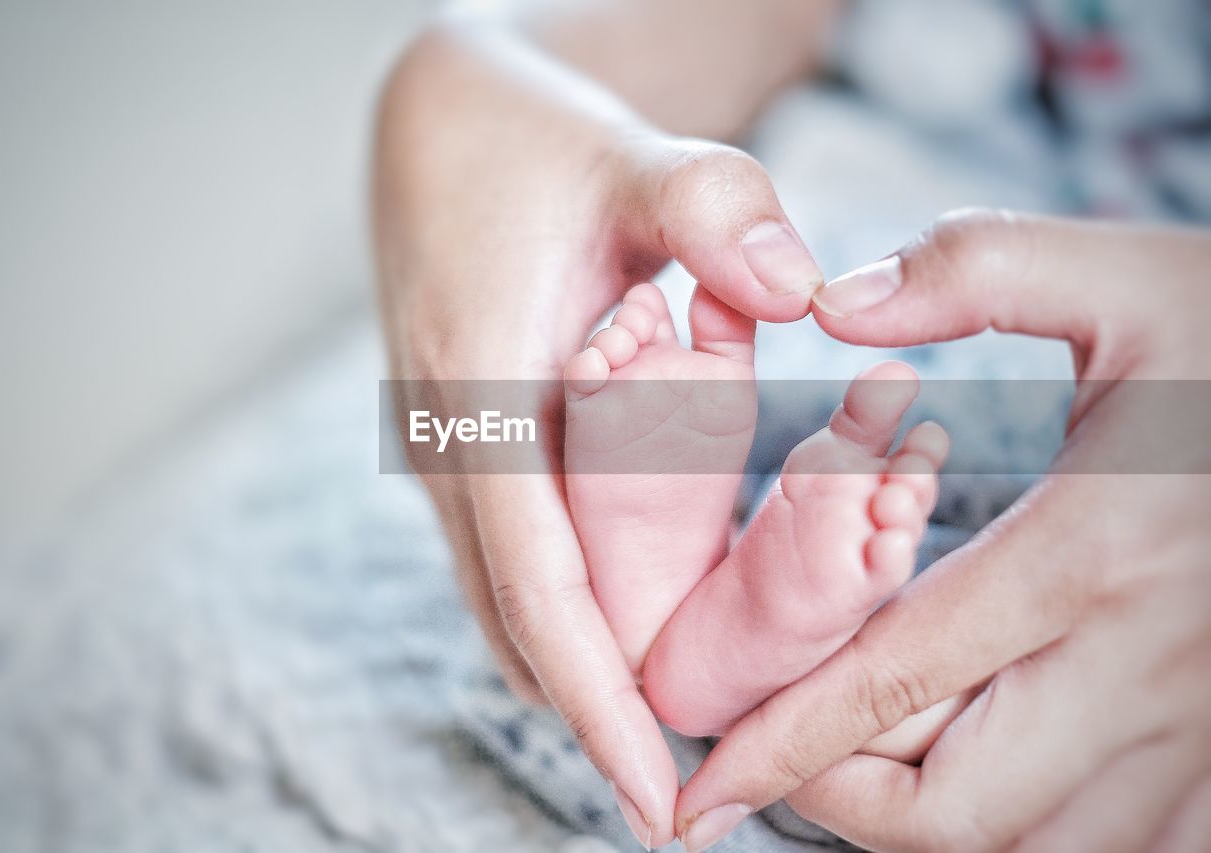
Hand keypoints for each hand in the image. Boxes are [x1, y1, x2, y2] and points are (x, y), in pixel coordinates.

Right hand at [375, 23, 822, 845]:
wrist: (437, 123)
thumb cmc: (524, 139)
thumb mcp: (620, 152)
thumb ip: (709, 206)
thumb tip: (799, 287)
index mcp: (478, 392)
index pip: (538, 583)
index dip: (598, 700)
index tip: (659, 797)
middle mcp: (450, 443)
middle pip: (517, 622)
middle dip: (599, 716)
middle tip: (692, 798)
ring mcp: (451, 452)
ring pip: (509, 604)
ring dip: (584, 672)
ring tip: (672, 738)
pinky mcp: (469, 446)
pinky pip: (512, 560)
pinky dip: (570, 616)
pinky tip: (633, 630)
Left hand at [675, 211, 1210, 851]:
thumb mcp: (1122, 275)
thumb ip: (971, 271)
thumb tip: (829, 301)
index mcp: (1093, 550)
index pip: (896, 683)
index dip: (783, 744)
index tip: (705, 787)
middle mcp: (1149, 662)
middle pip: (961, 811)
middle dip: (843, 800)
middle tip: (780, 751)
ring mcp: (1206, 721)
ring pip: (1046, 848)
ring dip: (933, 823)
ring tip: (865, 762)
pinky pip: (1136, 842)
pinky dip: (1040, 832)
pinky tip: (990, 772)